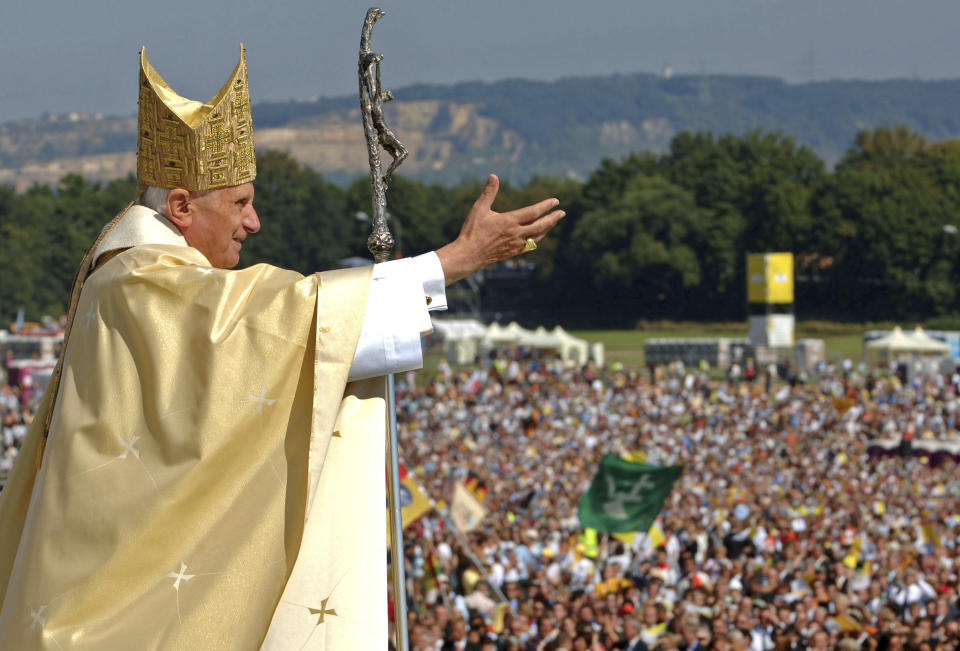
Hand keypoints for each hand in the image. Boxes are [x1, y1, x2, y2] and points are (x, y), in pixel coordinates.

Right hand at [436, 174, 564, 284]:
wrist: (469, 255)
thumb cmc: (472, 231)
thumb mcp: (479, 209)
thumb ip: (488, 192)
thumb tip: (493, 176)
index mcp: (509, 221)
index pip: (533, 212)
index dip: (546, 206)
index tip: (555, 201)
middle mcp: (516, 233)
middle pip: (541, 225)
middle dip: (553, 218)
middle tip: (562, 213)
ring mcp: (516, 244)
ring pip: (537, 236)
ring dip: (547, 228)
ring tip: (553, 221)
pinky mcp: (513, 252)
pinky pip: (531, 244)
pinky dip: (538, 238)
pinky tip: (539, 235)